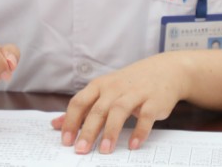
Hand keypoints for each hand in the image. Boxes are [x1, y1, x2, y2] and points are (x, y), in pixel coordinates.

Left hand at [52, 54, 187, 153]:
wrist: (165, 70)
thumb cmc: (129, 84)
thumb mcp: (104, 91)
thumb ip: (82, 108)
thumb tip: (55, 125)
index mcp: (100, 86)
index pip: (79, 102)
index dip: (71, 121)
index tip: (66, 141)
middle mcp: (115, 88)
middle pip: (98, 109)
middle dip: (88, 131)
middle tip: (80, 151)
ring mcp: (135, 93)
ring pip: (119, 111)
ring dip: (111, 131)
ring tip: (104, 151)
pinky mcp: (153, 101)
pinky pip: (145, 116)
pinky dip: (139, 131)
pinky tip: (133, 145)